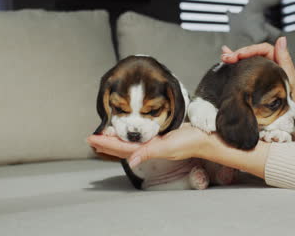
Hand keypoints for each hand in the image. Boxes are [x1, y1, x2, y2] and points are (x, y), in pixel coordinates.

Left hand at [87, 123, 212, 167]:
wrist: (205, 138)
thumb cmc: (189, 143)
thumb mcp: (168, 146)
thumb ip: (149, 153)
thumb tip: (130, 161)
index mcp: (148, 150)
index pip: (121, 149)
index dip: (105, 144)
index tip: (91, 139)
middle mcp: (148, 148)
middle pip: (121, 147)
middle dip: (105, 143)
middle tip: (90, 139)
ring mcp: (153, 143)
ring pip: (128, 143)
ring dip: (114, 141)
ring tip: (102, 138)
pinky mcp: (158, 136)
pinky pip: (138, 138)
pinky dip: (127, 136)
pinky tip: (125, 134)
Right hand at [220, 38, 294, 146]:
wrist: (290, 123)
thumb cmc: (294, 104)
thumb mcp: (291, 81)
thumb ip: (285, 61)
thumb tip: (281, 40)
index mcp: (279, 63)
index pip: (264, 49)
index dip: (250, 49)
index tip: (239, 55)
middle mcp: (269, 67)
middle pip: (252, 54)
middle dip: (238, 53)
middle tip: (226, 57)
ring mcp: (260, 75)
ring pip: (246, 61)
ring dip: (234, 57)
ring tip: (223, 57)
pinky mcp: (253, 84)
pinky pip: (243, 72)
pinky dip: (233, 66)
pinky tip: (224, 61)